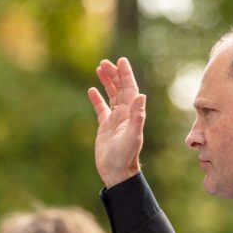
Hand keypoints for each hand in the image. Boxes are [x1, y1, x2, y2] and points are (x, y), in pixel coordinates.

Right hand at [87, 57, 146, 187]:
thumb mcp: (132, 136)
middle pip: (120, 89)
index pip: (130, 89)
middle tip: (105, 62)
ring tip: (99, 68)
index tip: (121, 61)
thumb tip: (140, 96)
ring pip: (111, 95)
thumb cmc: (125, 156)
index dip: (126, 74)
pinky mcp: (105, 127)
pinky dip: (97, 99)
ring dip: (107, 82)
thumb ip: (137, 116)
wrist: (117, 172)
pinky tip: (91, 90)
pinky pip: (101, 108)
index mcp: (132, 114)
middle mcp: (125, 114)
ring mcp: (115, 120)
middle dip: (114, 74)